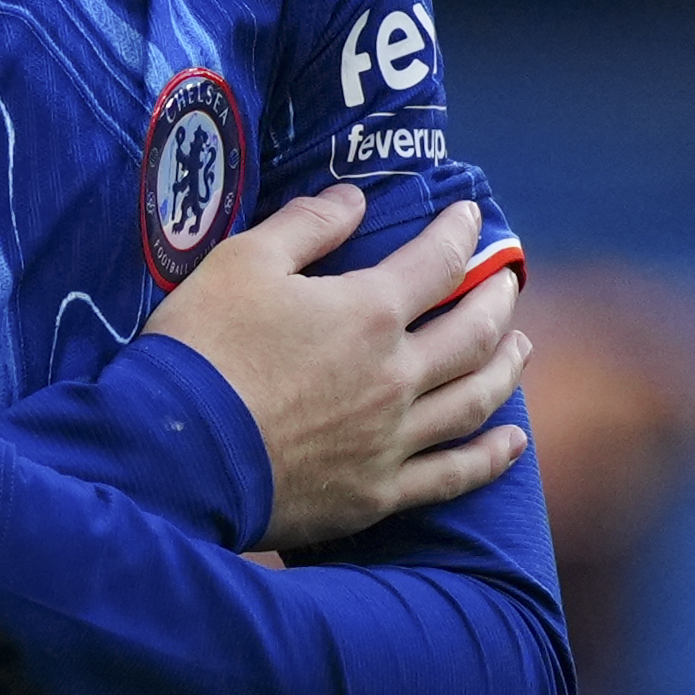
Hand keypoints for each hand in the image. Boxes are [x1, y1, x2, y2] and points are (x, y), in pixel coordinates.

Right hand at [145, 190, 530, 549]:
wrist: (173, 454)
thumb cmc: (201, 349)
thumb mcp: (241, 263)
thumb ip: (305, 226)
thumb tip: (353, 201)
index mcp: (366, 312)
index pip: (437, 262)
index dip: (459, 232)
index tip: (470, 216)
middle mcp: (395, 375)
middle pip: (472, 333)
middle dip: (497, 300)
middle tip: (508, 283)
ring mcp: (391, 440)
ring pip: (475, 400)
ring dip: (506, 369)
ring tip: (521, 348)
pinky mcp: (376, 494)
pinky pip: (452, 476)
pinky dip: (491, 458)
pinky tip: (513, 442)